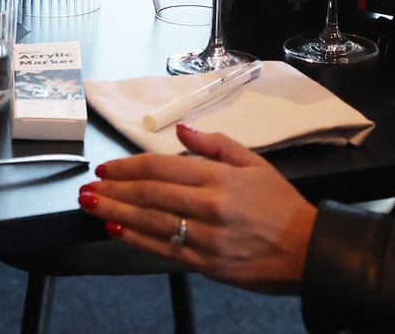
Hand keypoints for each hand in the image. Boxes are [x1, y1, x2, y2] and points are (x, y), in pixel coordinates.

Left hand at [78, 124, 317, 295]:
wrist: (307, 250)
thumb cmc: (281, 205)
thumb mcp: (254, 162)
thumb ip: (215, 144)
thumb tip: (183, 130)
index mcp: (219, 177)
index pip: (161, 166)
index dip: (128, 166)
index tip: (106, 167)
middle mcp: (209, 205)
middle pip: (149, 193)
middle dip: (112, 190)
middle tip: (86, 188)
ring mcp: (206, 237)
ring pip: (150, 221)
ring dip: (115, 212)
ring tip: (91, 206)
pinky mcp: (206, 264)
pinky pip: (163, 250)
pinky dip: (136, 240)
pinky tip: (116, 231)